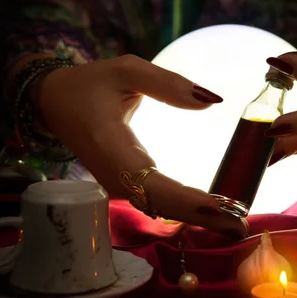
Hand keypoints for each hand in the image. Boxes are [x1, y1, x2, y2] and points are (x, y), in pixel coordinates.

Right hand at [31, 54, 247, 237]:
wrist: (55, 102)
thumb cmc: (90, 84)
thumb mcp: (126, 70)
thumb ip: (168, 83)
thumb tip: (211, 101)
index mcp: (112, 146)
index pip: (153, 184)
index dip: (188, 200)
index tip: (222, 209)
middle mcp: (115, 174)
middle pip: (162, 204)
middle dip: (202, 218)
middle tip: (241, 227)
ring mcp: (119, 183)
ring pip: (161, 207)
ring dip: (198, 217)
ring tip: (235, 225)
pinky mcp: (125, 184)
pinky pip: (158, 200)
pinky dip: (186, 208)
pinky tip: (214, 212)